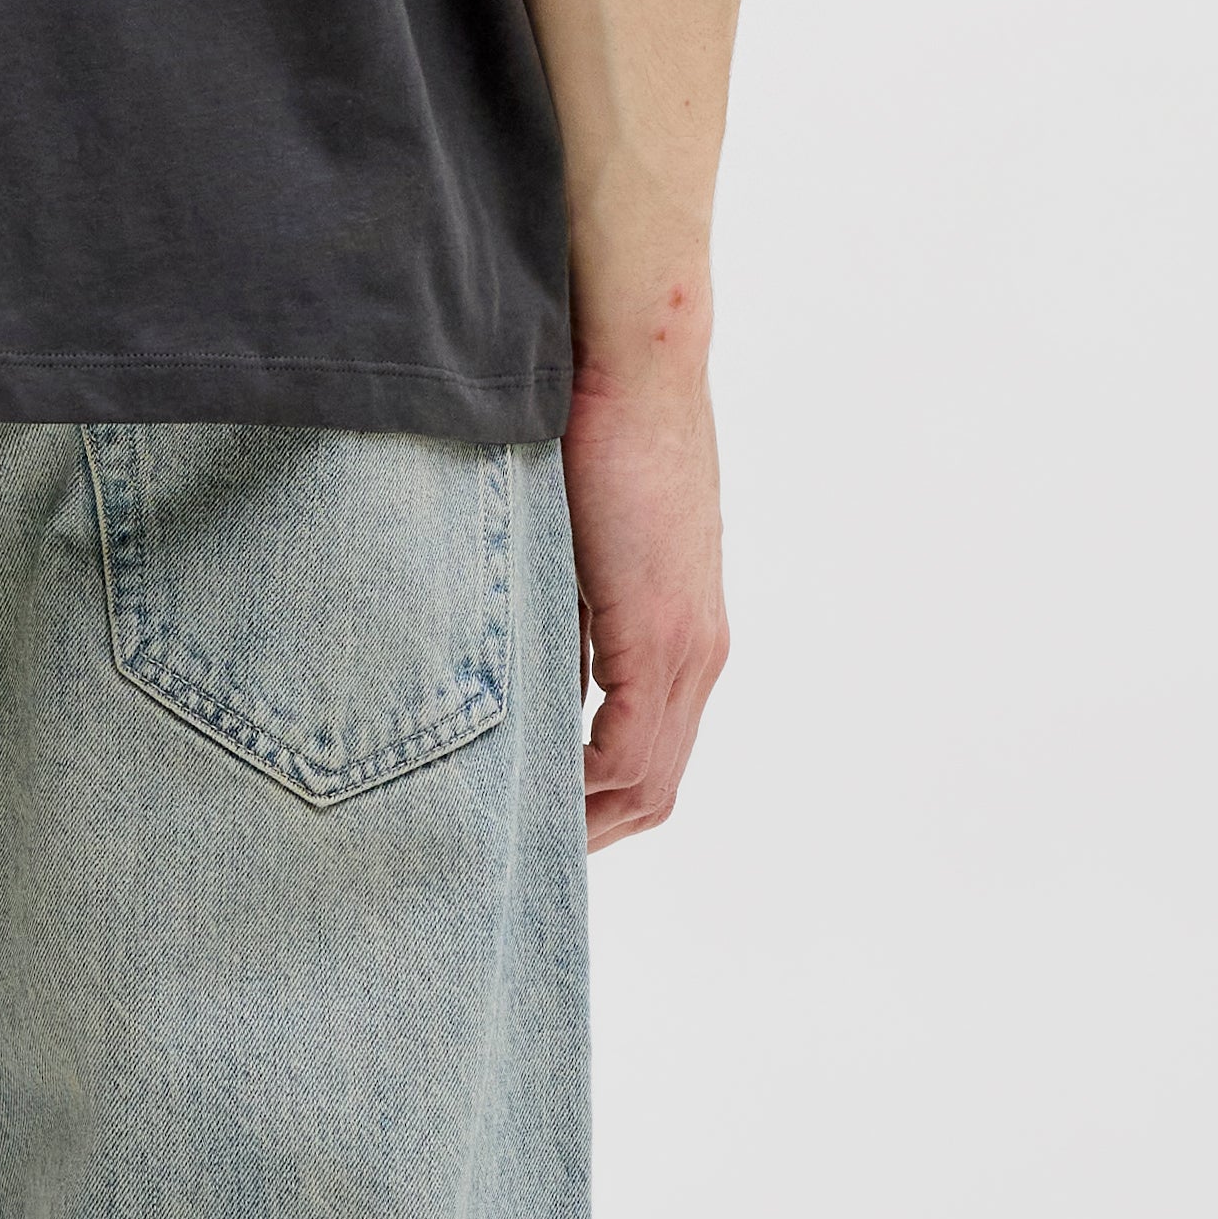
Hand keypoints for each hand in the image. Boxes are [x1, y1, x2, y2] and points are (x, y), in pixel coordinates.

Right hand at [560, 346, 727, 847]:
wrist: (635, 364)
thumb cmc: (593, 432)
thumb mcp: (574, 550)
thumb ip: (563, 619)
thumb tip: (517, 671)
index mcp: (683, 637)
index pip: (652, 762)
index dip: (599, 806)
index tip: (537, 823)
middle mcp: (700, 655)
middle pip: (656, 789)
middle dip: (592, 830)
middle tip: (521, 855)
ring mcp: (688, 647)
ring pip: (649, 780)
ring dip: (587, 816)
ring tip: (520, 838)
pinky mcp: (663, 632)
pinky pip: (634, 749)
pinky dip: (586, 785)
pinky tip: (535, 794)